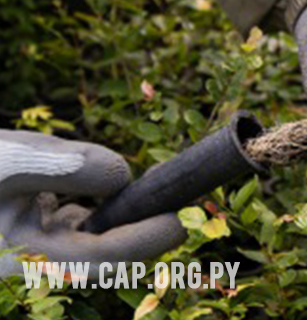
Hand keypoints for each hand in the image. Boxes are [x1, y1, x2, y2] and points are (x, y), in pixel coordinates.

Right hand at [0, 131, 186, 277]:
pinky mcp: (28, 225)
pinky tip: (112, 191)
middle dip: (138, 231)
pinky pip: (71, 221)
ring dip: (118, 217)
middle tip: (177, 203)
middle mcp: (27, 258)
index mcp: (21, 256)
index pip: (96, 260)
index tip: (177, 223)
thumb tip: (123, 175)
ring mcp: (28, 244)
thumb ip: (66, 166)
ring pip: (87, 236)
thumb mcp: (10, 159)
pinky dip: (93, 205)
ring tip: (155, 193)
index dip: (140, 243)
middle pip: (99, 253)